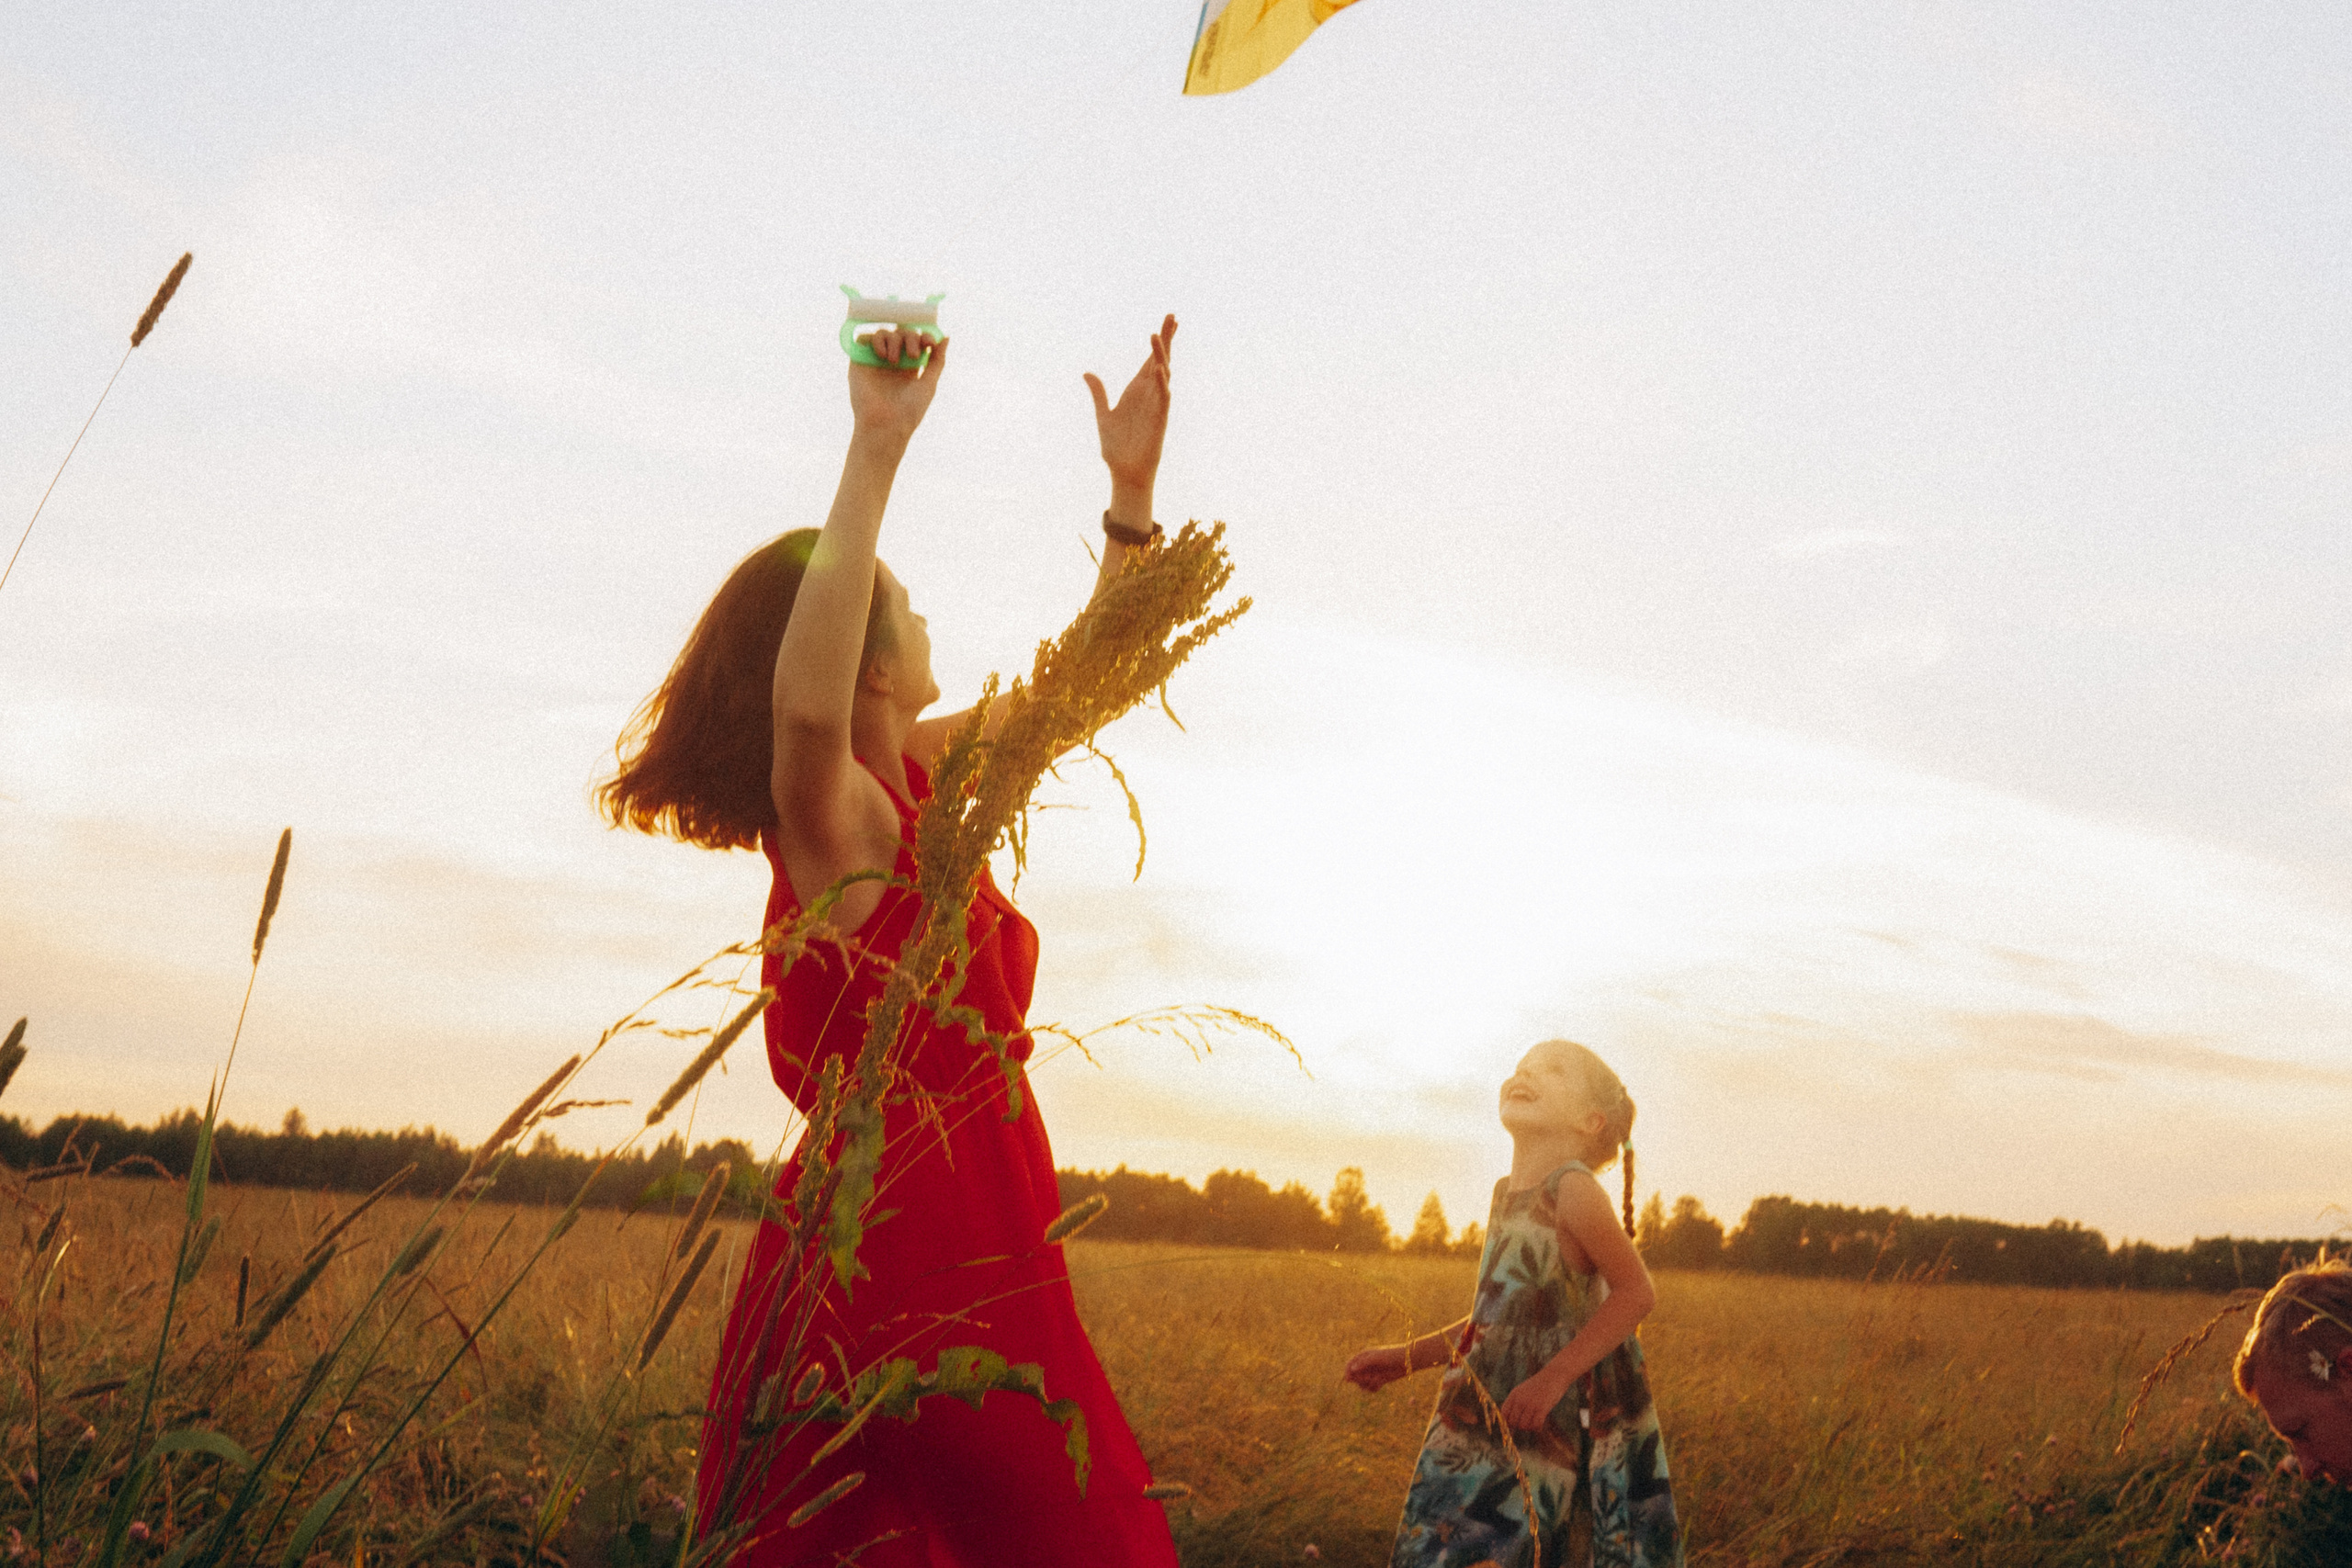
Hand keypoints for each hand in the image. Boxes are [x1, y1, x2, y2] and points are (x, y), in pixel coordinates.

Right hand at [848, 329, 947, 444]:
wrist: (885, 425)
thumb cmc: (910, 410)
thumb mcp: (929, 384)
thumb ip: (937, 360)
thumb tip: (946, 337)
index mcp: (909, 366)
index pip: (916, 340)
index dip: (923, 335)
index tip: (929, 342)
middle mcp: (892, 361)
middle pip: (901, 332)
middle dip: (910, 338)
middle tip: (913, 356)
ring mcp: (875, 360)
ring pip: (884, 333)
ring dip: (893, 340)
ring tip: (894, 361)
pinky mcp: (859, 361)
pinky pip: (864, 338)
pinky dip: (875, 340)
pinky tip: (882, 355)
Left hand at [1084, 315, 1175, 488]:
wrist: (1124, 471)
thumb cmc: (1116, 447)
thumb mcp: (1103, 415)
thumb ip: (1098, 393)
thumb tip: (1087, 373)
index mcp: (1137, 391)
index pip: (1150, 360)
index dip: (1159, 341)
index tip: (1168, 322)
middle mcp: (1149, 394)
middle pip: (1161, 360)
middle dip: (1166, 339)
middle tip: (1171, 316)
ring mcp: (1156, 405)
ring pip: (1162, 375)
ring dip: (1160, 356)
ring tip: (1156, 336)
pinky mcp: (1159, 420)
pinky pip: (1163, 398)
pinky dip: (1161, 384)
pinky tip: (1159, 370)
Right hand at [1342, 1344, 1410, 1392]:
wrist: (1406, 1361)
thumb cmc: (1391, 1356)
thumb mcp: (1376, 1358)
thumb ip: (1363, 1363)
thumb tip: (1351, 1370)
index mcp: (1363, 1357)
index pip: (1350, 1365)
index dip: (1348, 1372)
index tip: (1349, 1379)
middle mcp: (1366, 1366)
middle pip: (1355, 1377)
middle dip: (1360, 1379)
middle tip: (1368, 1378)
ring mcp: (1372, 1374)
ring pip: (1362, 1384)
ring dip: (1368, 1385)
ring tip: (1377, 1380)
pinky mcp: (1379, 1381)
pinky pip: (1371, 1388)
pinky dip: (1374, 1388)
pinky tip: (1381, 1383)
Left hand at [1497, 1368, 1570, 1431]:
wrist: (1554, 1375)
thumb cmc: (1539, 1386)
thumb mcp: (1523, 1391)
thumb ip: (1516, 1403)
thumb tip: (1510, 1422)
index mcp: (1514, 1395)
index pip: (1504, 1415)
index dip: (1509, 1422)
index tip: (1517, 1424)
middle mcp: (1520, 1399)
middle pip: (1513, 1423)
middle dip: (1520, 1427)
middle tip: (1528, 1423)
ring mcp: (1530, 1403)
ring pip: (1524, 1426)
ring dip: (1530, 1428)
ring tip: (1535, 1422)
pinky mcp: (1542, 1407)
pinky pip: (1536, 1425)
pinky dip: (1538, 1428)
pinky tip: (1541, 1424)